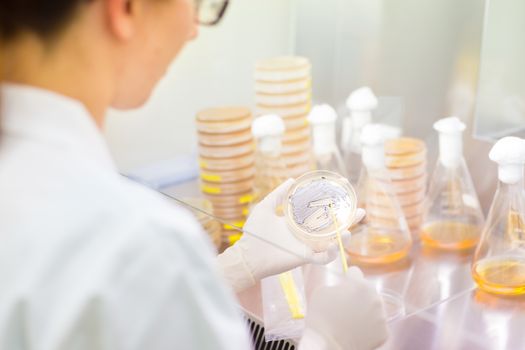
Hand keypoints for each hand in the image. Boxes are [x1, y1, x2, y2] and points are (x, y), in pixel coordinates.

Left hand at [217, 179, 364, 291]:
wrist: (247, 253)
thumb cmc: (254, 232)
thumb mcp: (266, 207)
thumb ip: (278, 194)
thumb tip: (291, 180)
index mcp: (300, 223)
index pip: (321, 213)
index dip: (334, 204)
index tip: (344, 193)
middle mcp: (306, 235)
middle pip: (333, 228)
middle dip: (349, 221)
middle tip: (360, 211)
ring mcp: (307, 247)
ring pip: (333, 243)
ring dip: (344, 238)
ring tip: (350, 230)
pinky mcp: (304, 258)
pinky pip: (323, 258)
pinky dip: (332, 253)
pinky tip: (336, 244)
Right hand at [300, 267, 387, 349]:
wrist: (328, 345)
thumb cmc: (321, 317)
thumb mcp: (323, 291)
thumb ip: (337, 285)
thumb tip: (343, 287)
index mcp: (360, 285)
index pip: (355, 272)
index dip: (347, 278)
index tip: (343, 285)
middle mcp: (376, 298)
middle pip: (367, 290)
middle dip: (358, 295)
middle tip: (345, 306)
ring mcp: (382, 316)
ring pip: (374, 307)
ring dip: (365, 310)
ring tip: (351, 320)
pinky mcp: (385, 332)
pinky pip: (377, 324)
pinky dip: (369, 326)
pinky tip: (357, 330)